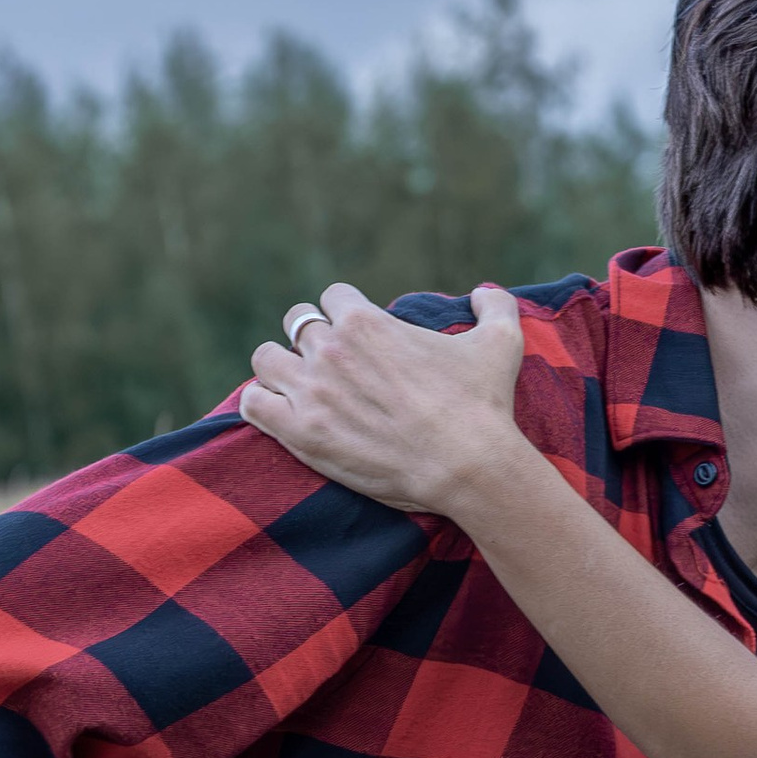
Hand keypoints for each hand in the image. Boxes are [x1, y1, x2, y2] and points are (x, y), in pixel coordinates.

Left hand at [239, 279, 530, 519]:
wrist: (469, 467)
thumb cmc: (483, 405)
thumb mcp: (501, 343)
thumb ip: (495, 306)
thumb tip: (484, 291)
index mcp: (366, 321)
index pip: (332, 296)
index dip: (344, 314)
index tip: (356, 336)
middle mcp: (331, 348)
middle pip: (297, 323)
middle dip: (311, 340)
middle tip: (331, 367)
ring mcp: (312, 390)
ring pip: (266, 358)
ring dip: (280, 368)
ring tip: (298, 387)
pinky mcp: (301, 433)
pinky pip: (254, 403)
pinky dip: (261, 403)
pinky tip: (280, 412)